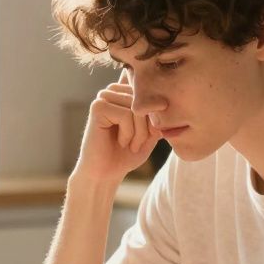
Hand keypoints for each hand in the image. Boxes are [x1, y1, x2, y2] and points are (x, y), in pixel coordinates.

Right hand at [72, 70, 161, 184]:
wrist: (105, 173)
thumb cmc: (127, 154)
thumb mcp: (151, 133)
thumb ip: (159, 115)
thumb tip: (166, 102)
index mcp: (126, 92)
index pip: (153, 96)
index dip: (156, 119)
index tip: (148, 137)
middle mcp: (114, 90)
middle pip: (146, 102)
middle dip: (148, 127)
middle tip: (137, 144)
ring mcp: (104, 97)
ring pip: (137, 109)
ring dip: (139, 133)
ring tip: (131, 145)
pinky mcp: (97, 107)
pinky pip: (126, 115)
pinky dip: (128, 134)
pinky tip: (120, 142)